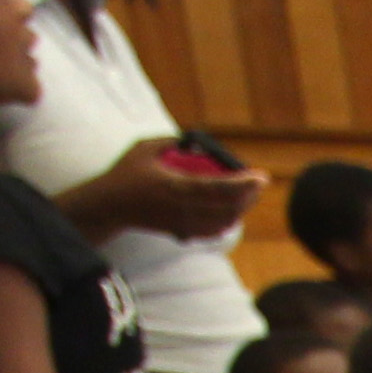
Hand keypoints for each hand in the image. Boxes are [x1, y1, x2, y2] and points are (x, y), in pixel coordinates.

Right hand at [67, 137, 263, 241]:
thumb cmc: (126, 173)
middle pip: (228, 208)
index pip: (218, 188)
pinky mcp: (182, 231)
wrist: (110, 206)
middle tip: (258, 183)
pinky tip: (233, 211)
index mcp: (175, 187)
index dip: (243, 184)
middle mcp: (183, 209)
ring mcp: (184, 223)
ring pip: (224, 222)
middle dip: (248, 196)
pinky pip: (213, 231)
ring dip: (240, 209)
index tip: (261, 176)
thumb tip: (195, 142)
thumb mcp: (144, 147)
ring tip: (249, 195)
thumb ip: (171, 141)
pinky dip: (227, 221)